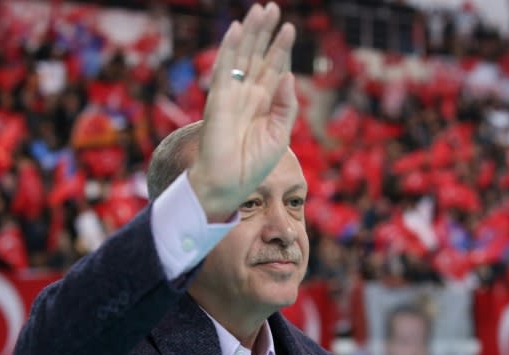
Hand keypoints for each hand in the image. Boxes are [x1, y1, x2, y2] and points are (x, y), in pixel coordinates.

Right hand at [188, 2, 297, 221]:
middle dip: (265, 32)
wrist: (229, 183)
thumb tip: (288, 74)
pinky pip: (224, 68)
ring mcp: (232, 94)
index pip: (273, 68)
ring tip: (260, 10)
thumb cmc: (254, 165)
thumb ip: (285, 106)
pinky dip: (229, 48)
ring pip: (242, 55)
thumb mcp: (280, 135)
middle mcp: (247, 94)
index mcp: (263, 103)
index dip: (280, 48)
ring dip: (250, 32)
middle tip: (272, 7)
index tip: (289, 27)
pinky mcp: (218, 99)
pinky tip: (236, 29)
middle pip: (257, 55)